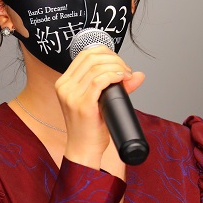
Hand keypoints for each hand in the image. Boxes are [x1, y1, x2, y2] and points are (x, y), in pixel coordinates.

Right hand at [55, 45, 144, 169]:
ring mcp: (71, 95)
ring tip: (127, 76)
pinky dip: (114, 75)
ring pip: (97, 67)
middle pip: (91, 57)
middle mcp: (64, 86)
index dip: (106, 53)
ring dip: (117, 67)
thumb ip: (116, 86)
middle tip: (126, 71)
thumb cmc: (90, 127)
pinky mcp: (82, 104)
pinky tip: (123, 78)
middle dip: (114, 59)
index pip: (84, 55)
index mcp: (64, 82)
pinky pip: (99, 80)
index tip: (119, 63)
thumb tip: (138, 75)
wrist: (84, 149)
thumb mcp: (100, 101)